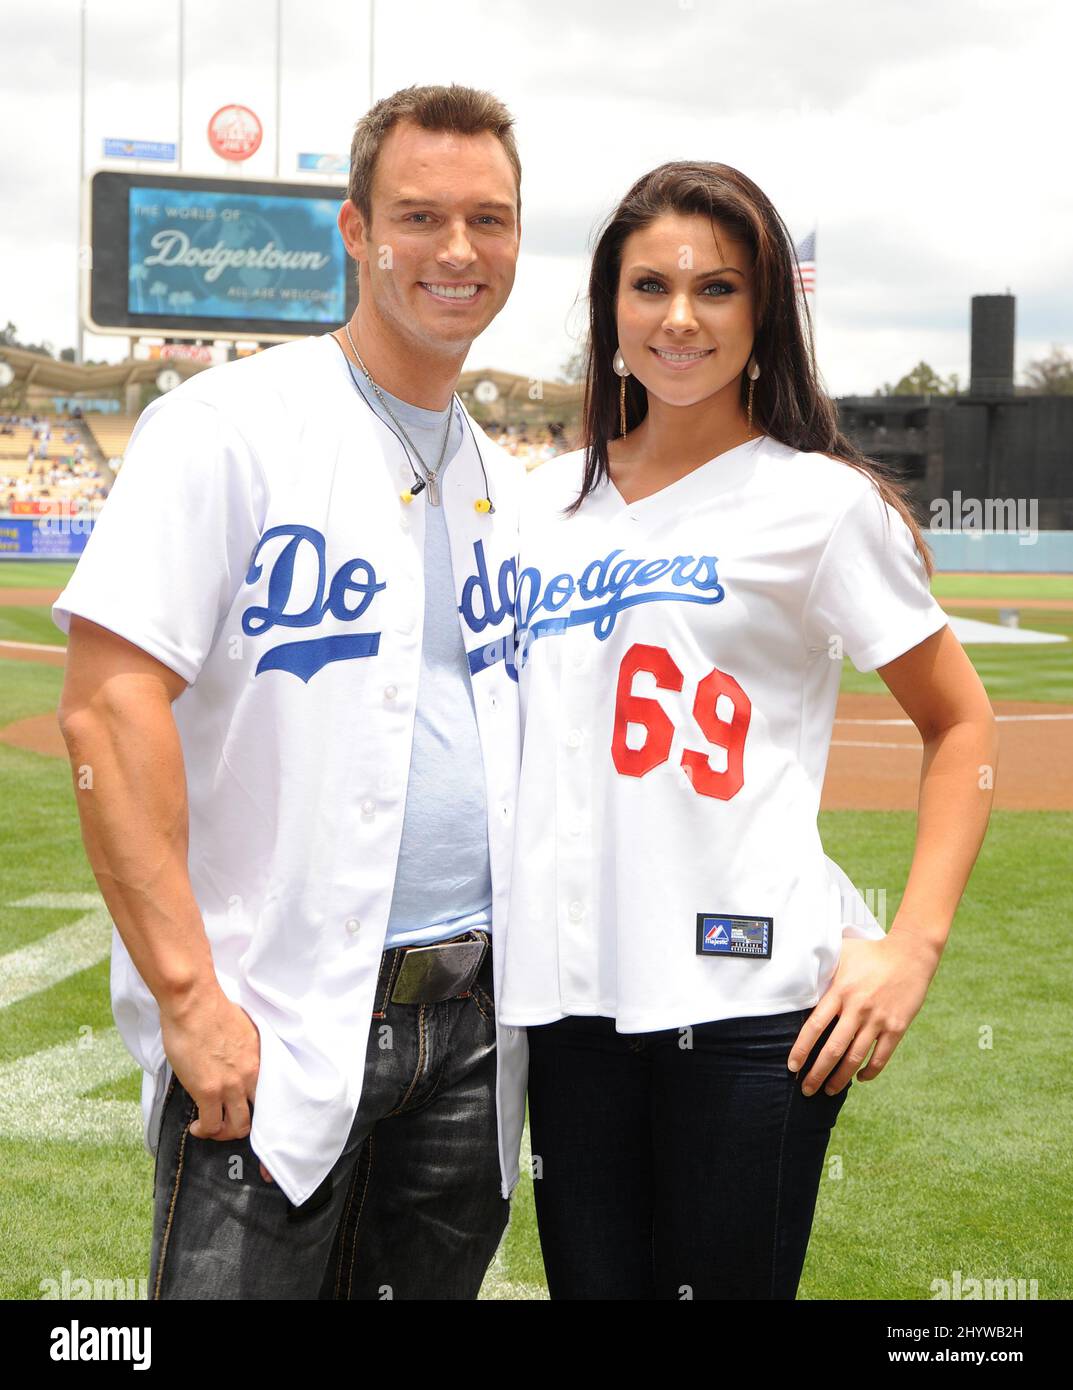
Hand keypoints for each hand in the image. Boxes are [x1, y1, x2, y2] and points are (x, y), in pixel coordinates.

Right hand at [159, 988, 260, 1142]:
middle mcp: (252, 1074)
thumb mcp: (242, 1030)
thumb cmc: (212, 1008)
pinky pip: (211, 1125)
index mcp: (261, 1058)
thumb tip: (233, 1061)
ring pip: (238, 1126)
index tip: (249, 1110)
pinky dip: (204, 1130)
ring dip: (225, 1132)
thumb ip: (243, 1051)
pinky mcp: (209, 1091)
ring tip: (211, 1127)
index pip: (272, 1092)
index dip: (261, 1107)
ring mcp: (232, 1085)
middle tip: (229, 1123)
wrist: (194, 1002)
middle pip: (261, 1115)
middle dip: (245, 1125)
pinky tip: (197, 1126)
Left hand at [788, 932, 941, 1095]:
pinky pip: (881, 1057)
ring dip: (840, 1078)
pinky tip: (860, 1078)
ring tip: (828, 1091)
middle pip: (832, 1049)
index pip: (814, 1027)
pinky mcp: (897, 1027)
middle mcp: (857, 1008)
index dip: (801, 1050)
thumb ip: (822, 970)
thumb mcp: (841, 954)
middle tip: (806, 1090)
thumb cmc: (871, 952)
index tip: (792, 1067)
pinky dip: (870, 1071)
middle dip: (817, 1073)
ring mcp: (878, 1020)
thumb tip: (799, 979)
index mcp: (840, 992)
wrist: (910, 954)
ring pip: (855, 1058)